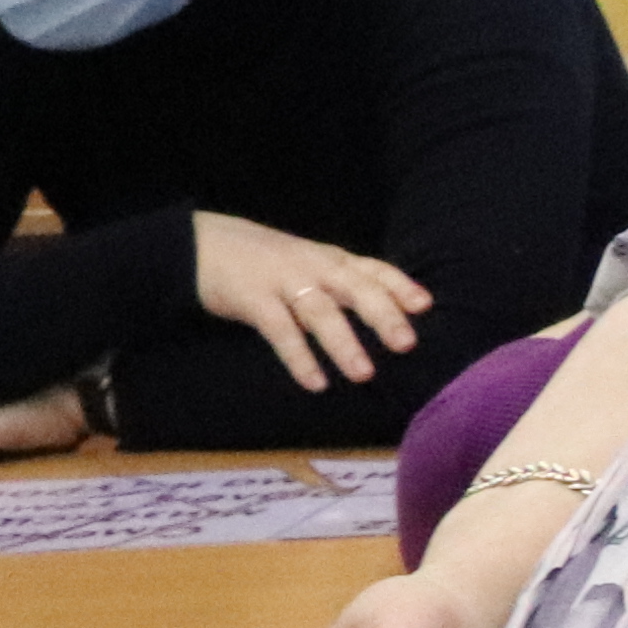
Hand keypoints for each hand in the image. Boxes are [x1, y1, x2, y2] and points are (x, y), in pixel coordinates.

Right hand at [194, 210, 433, 393]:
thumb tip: (392, 311)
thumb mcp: (311, 264)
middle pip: (355, 288)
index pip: (373, 269)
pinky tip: (316, 383)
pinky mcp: (253, 299)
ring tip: (364, 374)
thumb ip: (346, 282)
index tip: (425, 305)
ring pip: (320, 312)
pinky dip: (299, 357)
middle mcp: (313, 266)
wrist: (202, 244)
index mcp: (331, 259)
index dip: (400, 285)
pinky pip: (280, 331)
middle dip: (382, 315)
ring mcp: (283, 281)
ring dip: (343, 343)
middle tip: (406, 344)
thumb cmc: (267, 261)